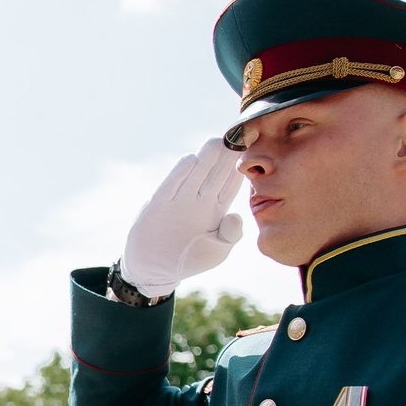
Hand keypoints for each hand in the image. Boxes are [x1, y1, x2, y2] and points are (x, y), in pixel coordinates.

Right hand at [119, 139, 244, 297]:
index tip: (251, 152)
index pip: (231, 184)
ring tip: (217, 141)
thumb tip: (236, 215)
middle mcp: (199, 200)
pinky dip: (179, 173)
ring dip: (206, 158)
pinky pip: (171, 185)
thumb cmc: (190, 260)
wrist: (155, 269)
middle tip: (237, 136)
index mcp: (217, 210)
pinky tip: (191, 160)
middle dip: (226, 156)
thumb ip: (230, 235)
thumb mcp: (217, 252)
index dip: (240, 169)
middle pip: (215, 173)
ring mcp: (179, 200)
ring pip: (195, 174)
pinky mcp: (159, 204)